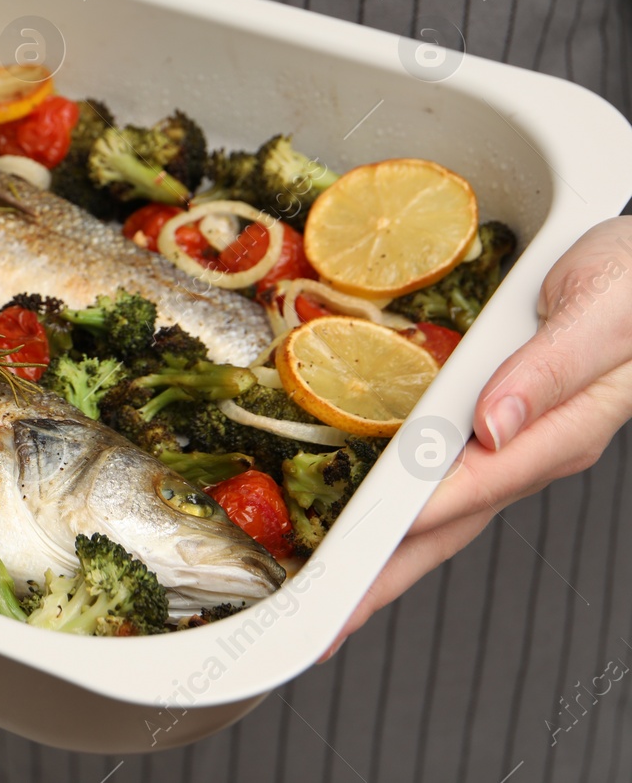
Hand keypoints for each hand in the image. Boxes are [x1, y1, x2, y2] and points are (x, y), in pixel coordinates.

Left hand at [330, 216, 631, 651]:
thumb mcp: (602, 309)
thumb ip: (552, 367)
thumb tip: (496, 422)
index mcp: (562, 428)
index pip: (477, 484)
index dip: (417, 515)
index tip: (366, 546)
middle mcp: (532, 448)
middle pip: (448, 526)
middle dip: (386, 576)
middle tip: (327, 620)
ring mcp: (512, 444)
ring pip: (439, 514)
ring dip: (383, 555)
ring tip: (329, 594)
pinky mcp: (495, 429)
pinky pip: (438, 479)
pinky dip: (394, 510)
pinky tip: (360, 527)